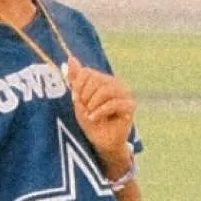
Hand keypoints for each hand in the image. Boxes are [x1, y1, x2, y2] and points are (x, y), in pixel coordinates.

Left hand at [65, 58, 136, 177]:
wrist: (102, 142)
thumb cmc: (91, 121)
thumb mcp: (79, 99)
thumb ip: (75, 79)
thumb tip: (70, 58)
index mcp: (103, 79)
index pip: (87, 72)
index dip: (78, 86)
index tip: (77, 100)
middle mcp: (115, 83)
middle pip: (96, 80)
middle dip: (85, 97)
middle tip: (86, 109)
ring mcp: (124, 94)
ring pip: (105, 91)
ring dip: (92, 105)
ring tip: (90, 114)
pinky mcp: (130, 106)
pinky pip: (113, 104)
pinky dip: (100, 112)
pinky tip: (94, 118)